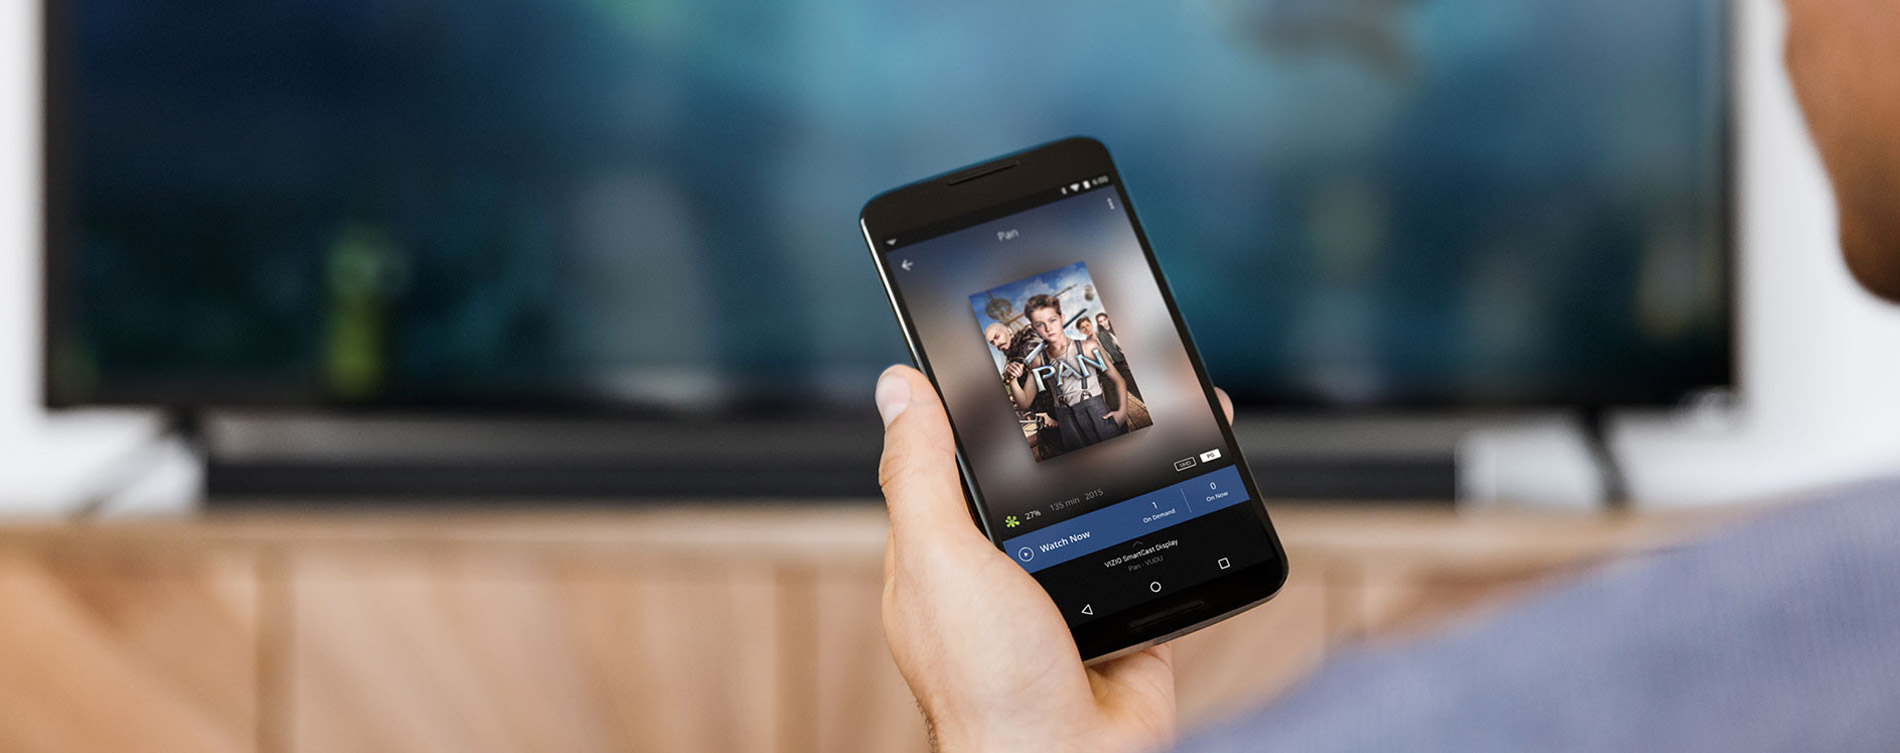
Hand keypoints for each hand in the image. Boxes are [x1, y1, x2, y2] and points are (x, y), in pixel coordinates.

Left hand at [873, 365, 1234, 752]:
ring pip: (1107, 500)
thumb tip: (899, 385)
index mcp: (947, 549)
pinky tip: (1207, 464)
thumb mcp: (939, 557)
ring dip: (1142, 454)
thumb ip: (920, 473)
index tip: (1011, 340)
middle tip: (1110, 352)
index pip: (957, 454)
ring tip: (1171, 391)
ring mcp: (1068, 591)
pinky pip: (1157, 544)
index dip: (980, 399)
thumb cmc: (985, 680)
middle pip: (1042, 471)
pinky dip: (1184, 504)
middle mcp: (1005, 568)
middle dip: (1076, 419)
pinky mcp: (1128, 615)